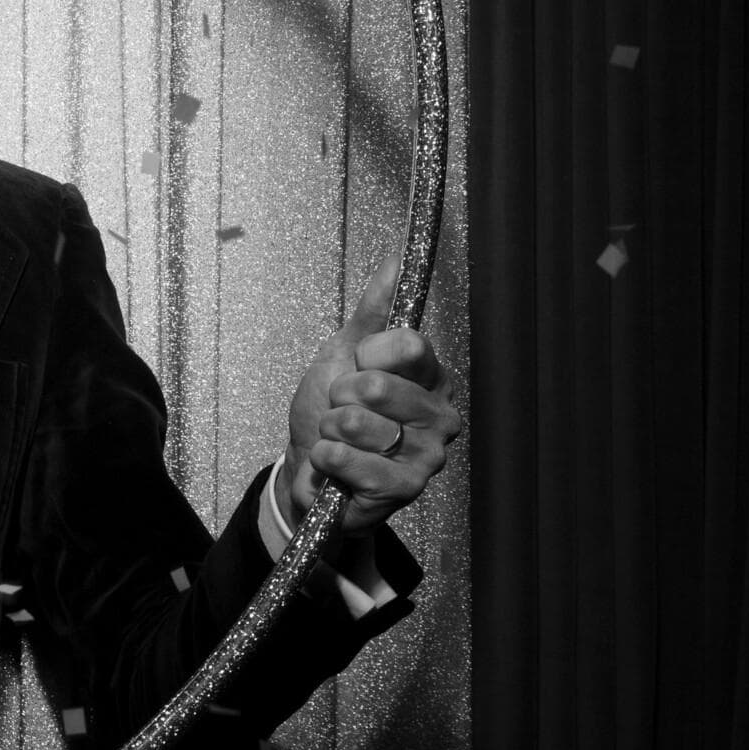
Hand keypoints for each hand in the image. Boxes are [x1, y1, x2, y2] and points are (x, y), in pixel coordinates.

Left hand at [281, 257, 461, 534]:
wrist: (309, 466)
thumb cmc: (330, 409)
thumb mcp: (346, 351)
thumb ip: (375, 310)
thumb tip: (396, 260)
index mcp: (430, 376)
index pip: (408, 344)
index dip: (366, 354)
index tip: (358, 365)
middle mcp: (439, 414)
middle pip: (377, 385)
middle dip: (339, 395)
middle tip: (341, 408)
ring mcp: (427, 455)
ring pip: (359, 424)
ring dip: (330, 429)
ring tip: (338, 437)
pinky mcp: (407, 489)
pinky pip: (354, 462)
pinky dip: (329, 458)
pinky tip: (332, 460)